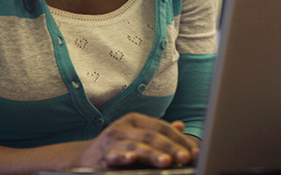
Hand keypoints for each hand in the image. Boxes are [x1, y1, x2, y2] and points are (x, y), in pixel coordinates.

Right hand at [77, 113, 199, 168]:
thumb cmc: (118, 147)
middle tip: (186, 156)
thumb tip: (181, 126)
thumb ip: (160, 135)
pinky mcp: (103, 154)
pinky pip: (114, 155)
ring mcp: (113, 139)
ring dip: (152, 154)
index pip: (162, 127)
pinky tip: (131, 159)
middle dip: (171, 147)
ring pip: (136, 145)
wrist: (85, 158)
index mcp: (136, 120)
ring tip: (166, 161)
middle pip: (152, 135)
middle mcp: (124, 126)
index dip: (180, 139)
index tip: (195, 151)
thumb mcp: (140, 138)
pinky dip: (123, 156)